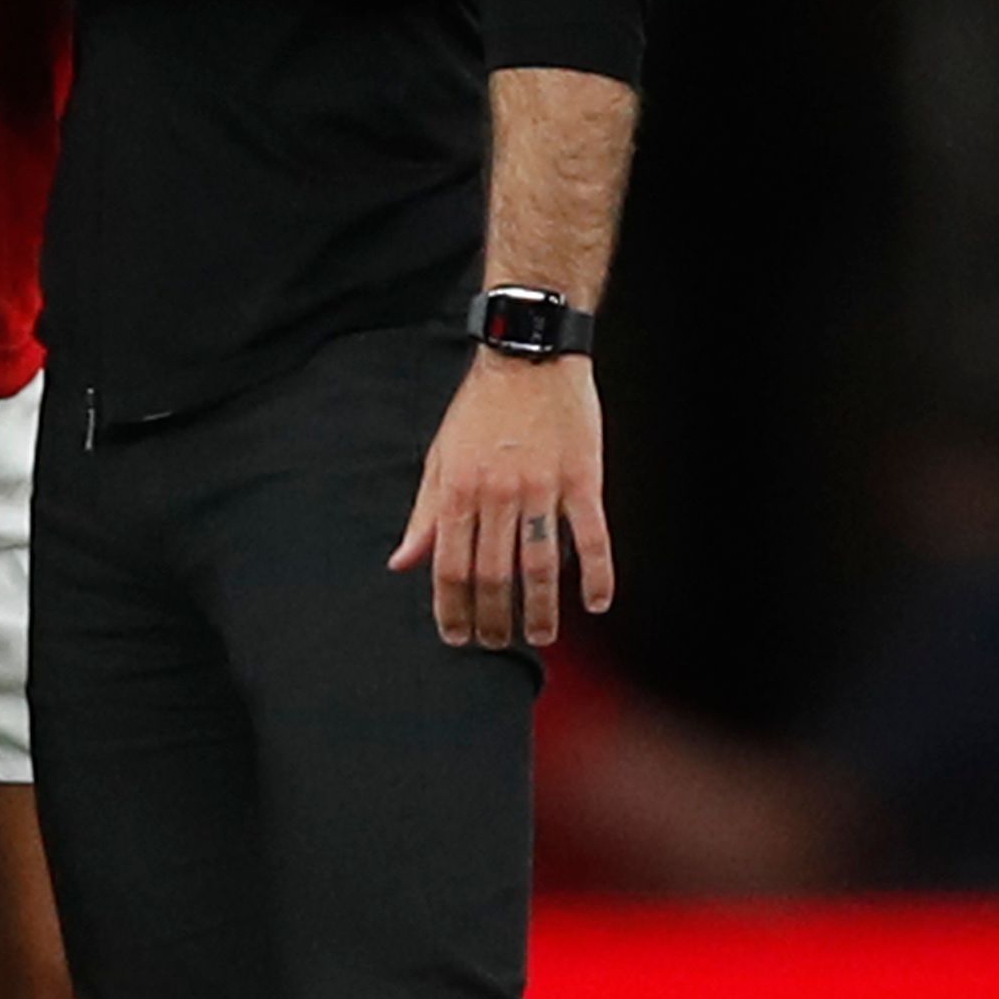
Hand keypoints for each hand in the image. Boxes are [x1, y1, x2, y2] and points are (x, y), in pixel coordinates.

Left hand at [392, 352, 613, 649]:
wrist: (528, 355)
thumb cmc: (480, 409)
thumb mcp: (440, 458)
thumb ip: (424, 515)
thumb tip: (401, 563)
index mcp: (458, 490)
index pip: (450, 567)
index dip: (451, 609)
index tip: (457, 637)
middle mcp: (498, 493)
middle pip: (493, 574)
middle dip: (493, 618)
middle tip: (497, 643)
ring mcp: (542, 487)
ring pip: (540, 565)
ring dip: (540, 609)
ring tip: (540, 636)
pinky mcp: (582, 478)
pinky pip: (591, 536)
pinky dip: (596, 574)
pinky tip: (597, 603)